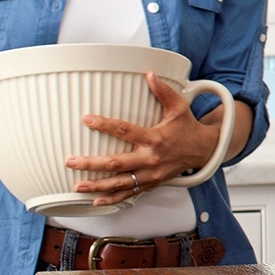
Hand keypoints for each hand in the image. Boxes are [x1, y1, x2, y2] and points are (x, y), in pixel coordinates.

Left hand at [66, 72, 221, 206]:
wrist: (203, 150)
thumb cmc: (187, 127)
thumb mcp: (178, 107)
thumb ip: (163, 91)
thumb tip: (149, 74)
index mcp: (154, 138)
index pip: (126, 131)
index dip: (105, 125)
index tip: (87, 119)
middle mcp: (150, 158)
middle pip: (117, 163)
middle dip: (92, 164)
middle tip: (71, 161)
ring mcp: (150, 174)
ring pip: (120, 183)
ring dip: (97, 186)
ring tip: (77, 185)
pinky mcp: (150, 183)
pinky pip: (129, 193)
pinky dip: (112, 199)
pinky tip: (96, 200)